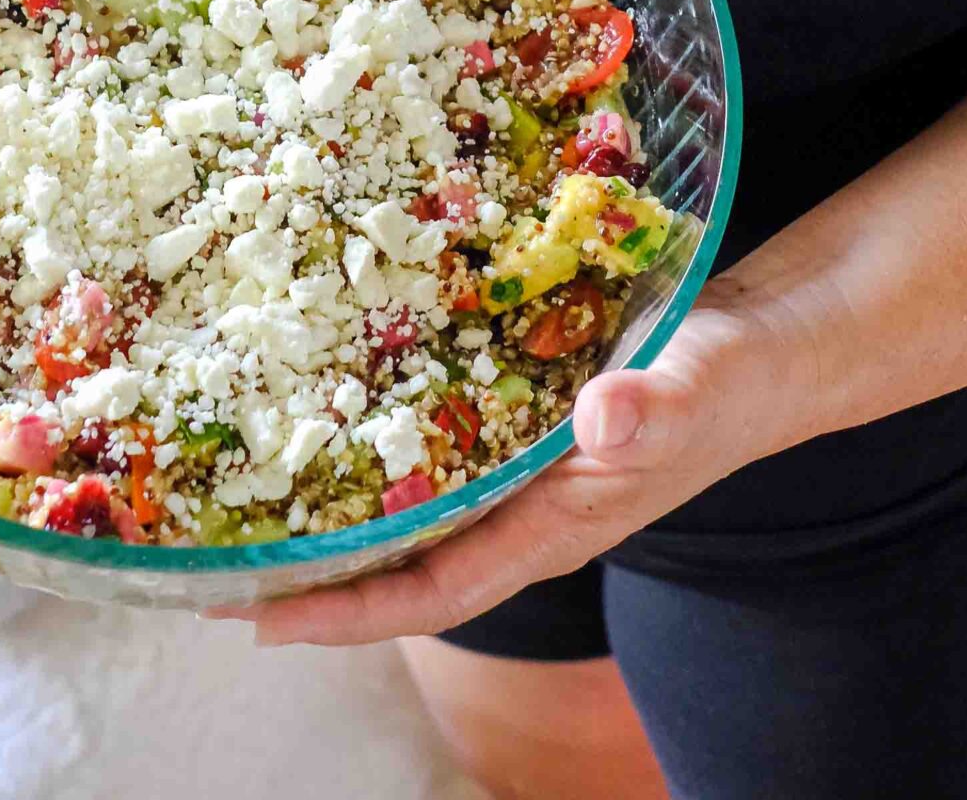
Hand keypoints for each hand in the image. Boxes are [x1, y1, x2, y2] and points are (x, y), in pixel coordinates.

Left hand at [224, 280, 814, 647]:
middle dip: (304, 576)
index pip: (429, 591)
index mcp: (551, 527)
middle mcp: (520, 514)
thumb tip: (599, 416)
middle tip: (203, 562)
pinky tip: (319, 411)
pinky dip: (370, 445)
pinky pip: (427, 451)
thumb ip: (653, 408)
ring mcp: (515, 474)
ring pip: (405, 514)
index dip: (342, 612)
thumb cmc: (731, 380)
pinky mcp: (516, 424)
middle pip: (396, 568)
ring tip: (236, 501)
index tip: (254, 615)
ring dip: (327, 514)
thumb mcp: (698, 386)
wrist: (763, 350)